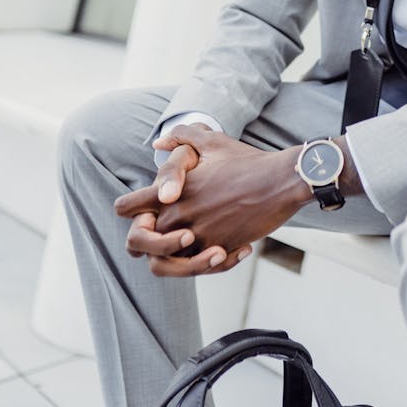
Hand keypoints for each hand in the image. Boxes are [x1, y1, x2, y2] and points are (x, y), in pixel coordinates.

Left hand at [115, 126, 309, 276]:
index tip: (147, 212)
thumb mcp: (213, 142)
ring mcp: (198, 235)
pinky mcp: (219, 249)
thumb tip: (158, 142)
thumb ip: (182, 138)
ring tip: (203, 247)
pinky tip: (231, 249)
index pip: (125, 208)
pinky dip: (209, 263)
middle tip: (177, 233)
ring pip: (165, 264)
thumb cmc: (248, 160)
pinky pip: (200, 267)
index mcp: (171, 191)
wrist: (281, 181)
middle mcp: (179, 215)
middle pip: (138, 243)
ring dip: (177, 260)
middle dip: (151, 241)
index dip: (130, 212)